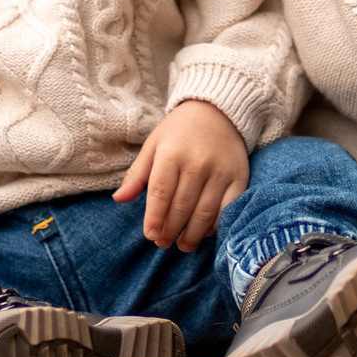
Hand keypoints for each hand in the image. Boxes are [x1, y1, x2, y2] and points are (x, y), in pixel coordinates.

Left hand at [114, 100, 249, 250]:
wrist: (218, 112)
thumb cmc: (179, 132)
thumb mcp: (153, 145)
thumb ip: (136, 174)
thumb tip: (118, 199)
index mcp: (171, 154)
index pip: (161, 193)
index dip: (155, 218)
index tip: (150, 235)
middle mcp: (197, 163)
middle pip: (182, 207)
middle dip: (171, 230)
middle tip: (163, 243)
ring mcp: (220, 172)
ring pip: (205, 212)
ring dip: (192, 234)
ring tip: (182, 244)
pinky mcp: (239, 178)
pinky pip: (228, 209)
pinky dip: (216, 225)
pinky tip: (205, 232)